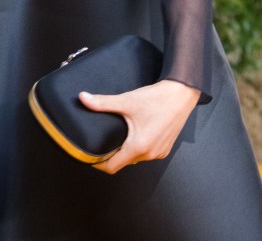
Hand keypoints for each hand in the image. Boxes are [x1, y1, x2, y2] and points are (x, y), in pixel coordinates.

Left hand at [79, 77, 199, 173]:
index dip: (98, 164)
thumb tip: (83, 98)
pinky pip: (146, 152)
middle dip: (110, 155)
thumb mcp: (126, 101)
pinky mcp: (164, 147)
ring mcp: (159, 152)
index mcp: (139, 147)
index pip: (113, 167)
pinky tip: (131, 135)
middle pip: (124, 162)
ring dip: (124, 151)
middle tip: (98, 143)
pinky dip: (136, 147)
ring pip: (135, 158)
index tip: (88, 157)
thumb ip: (102, 102)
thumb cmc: (156, 99)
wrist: (180, 95)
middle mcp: (150, 154)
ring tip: (113, 138)